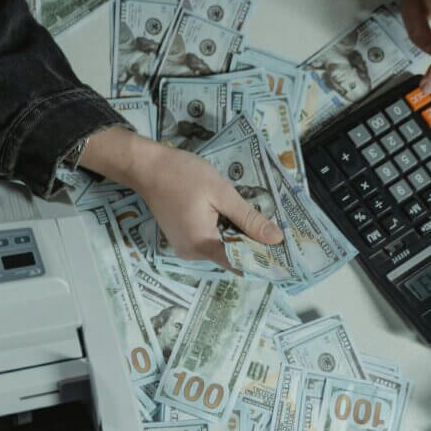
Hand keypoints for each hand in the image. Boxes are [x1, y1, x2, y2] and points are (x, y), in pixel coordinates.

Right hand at [79, 127, 284, 269]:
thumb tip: (276, 239)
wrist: (147, 167)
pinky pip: (209, 241)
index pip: (240, 263)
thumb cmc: (184, 175)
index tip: (284, 253)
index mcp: (203, 245)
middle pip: (231, 256)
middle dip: (252, 244)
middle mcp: (192, 254)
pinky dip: (223, 231)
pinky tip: (232, 215)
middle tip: (276, 230)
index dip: (263, 259)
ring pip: (221, 248)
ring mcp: (185, 248)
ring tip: (256, 219)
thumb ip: (249, 219)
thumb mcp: (222, 193)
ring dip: (237, 236)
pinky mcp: (181, 239)